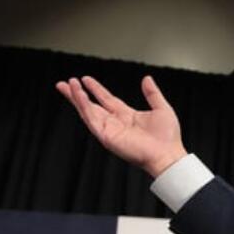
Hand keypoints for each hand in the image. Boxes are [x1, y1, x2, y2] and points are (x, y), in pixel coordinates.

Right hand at [55, 75, 186, 177]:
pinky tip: (78, 95)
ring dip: (77, 97)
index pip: (107, 99)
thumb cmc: (168, 138)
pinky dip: (83, 106)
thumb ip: (152, 94)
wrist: (167, 154)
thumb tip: (147, 79)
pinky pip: (91, 119)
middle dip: (77, 94)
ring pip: (88, 111)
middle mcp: (116, 122)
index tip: (85, 79)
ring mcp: (110, 129)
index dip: (96, 89)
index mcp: (127, 116)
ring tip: (68, 85)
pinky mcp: (106, 136)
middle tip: (65, 83)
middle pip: (91, 105)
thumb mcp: (161, 108)